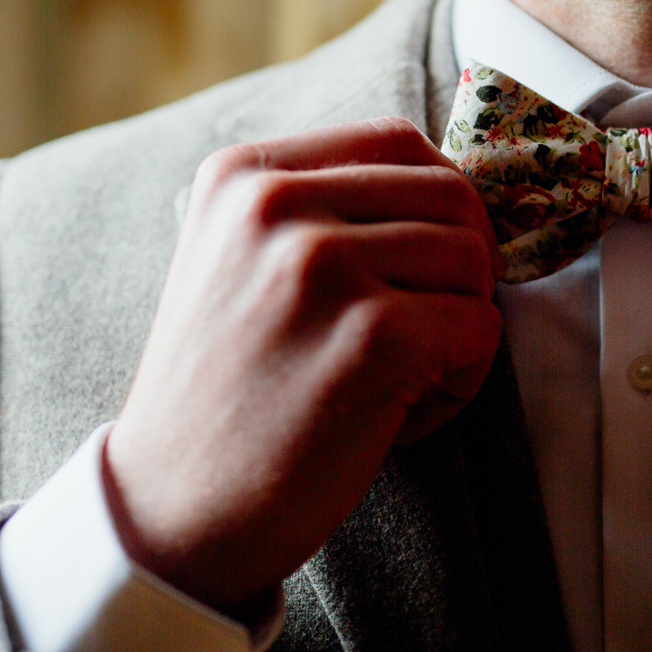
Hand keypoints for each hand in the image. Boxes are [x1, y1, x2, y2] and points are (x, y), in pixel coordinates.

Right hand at [103, 118, 503, 614]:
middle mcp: (277, 204)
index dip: (440, 202)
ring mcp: (323, 264)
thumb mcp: (242, 264)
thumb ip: (324, 210)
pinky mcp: (372, 334)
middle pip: (451, 196)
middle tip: (425, 333)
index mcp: (243, 175)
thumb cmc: (230, 394)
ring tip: (402, 380)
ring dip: (462, 329)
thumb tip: (454, 183)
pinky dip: (463, 378)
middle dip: (463, 269)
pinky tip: (404, 413)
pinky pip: (480, 328)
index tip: (426, 264)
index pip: (398, 140)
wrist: (172, 510)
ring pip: (474, 261)